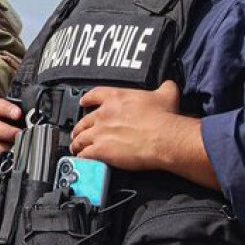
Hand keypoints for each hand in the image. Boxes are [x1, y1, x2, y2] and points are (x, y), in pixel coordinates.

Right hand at [0, 98, 22, 179]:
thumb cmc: (9, 139)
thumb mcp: (15, 125)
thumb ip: (22, 120)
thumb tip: (37, 121)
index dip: (6, 109)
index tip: (18, 114)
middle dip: (5, 131)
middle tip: (18, 134)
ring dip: (2, 150)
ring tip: (14, 152)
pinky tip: (4, 163)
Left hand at [70, 81, 217, 188]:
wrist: (164, 138)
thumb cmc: (164, 118)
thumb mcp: (167, 94)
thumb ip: (164, 87)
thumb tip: (168, 85)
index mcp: (117, 98)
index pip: (95, 95)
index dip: (87, 99)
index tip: (83, 102)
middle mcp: (104, 114)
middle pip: (84, 120)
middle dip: (80, 128)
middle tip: (78, 132)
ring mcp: (100, 132)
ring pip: (81, 138)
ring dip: (77, 144)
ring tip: (76, 148)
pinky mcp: (101, 149)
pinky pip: (85, 154)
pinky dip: (82, 157)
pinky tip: (83, 160)